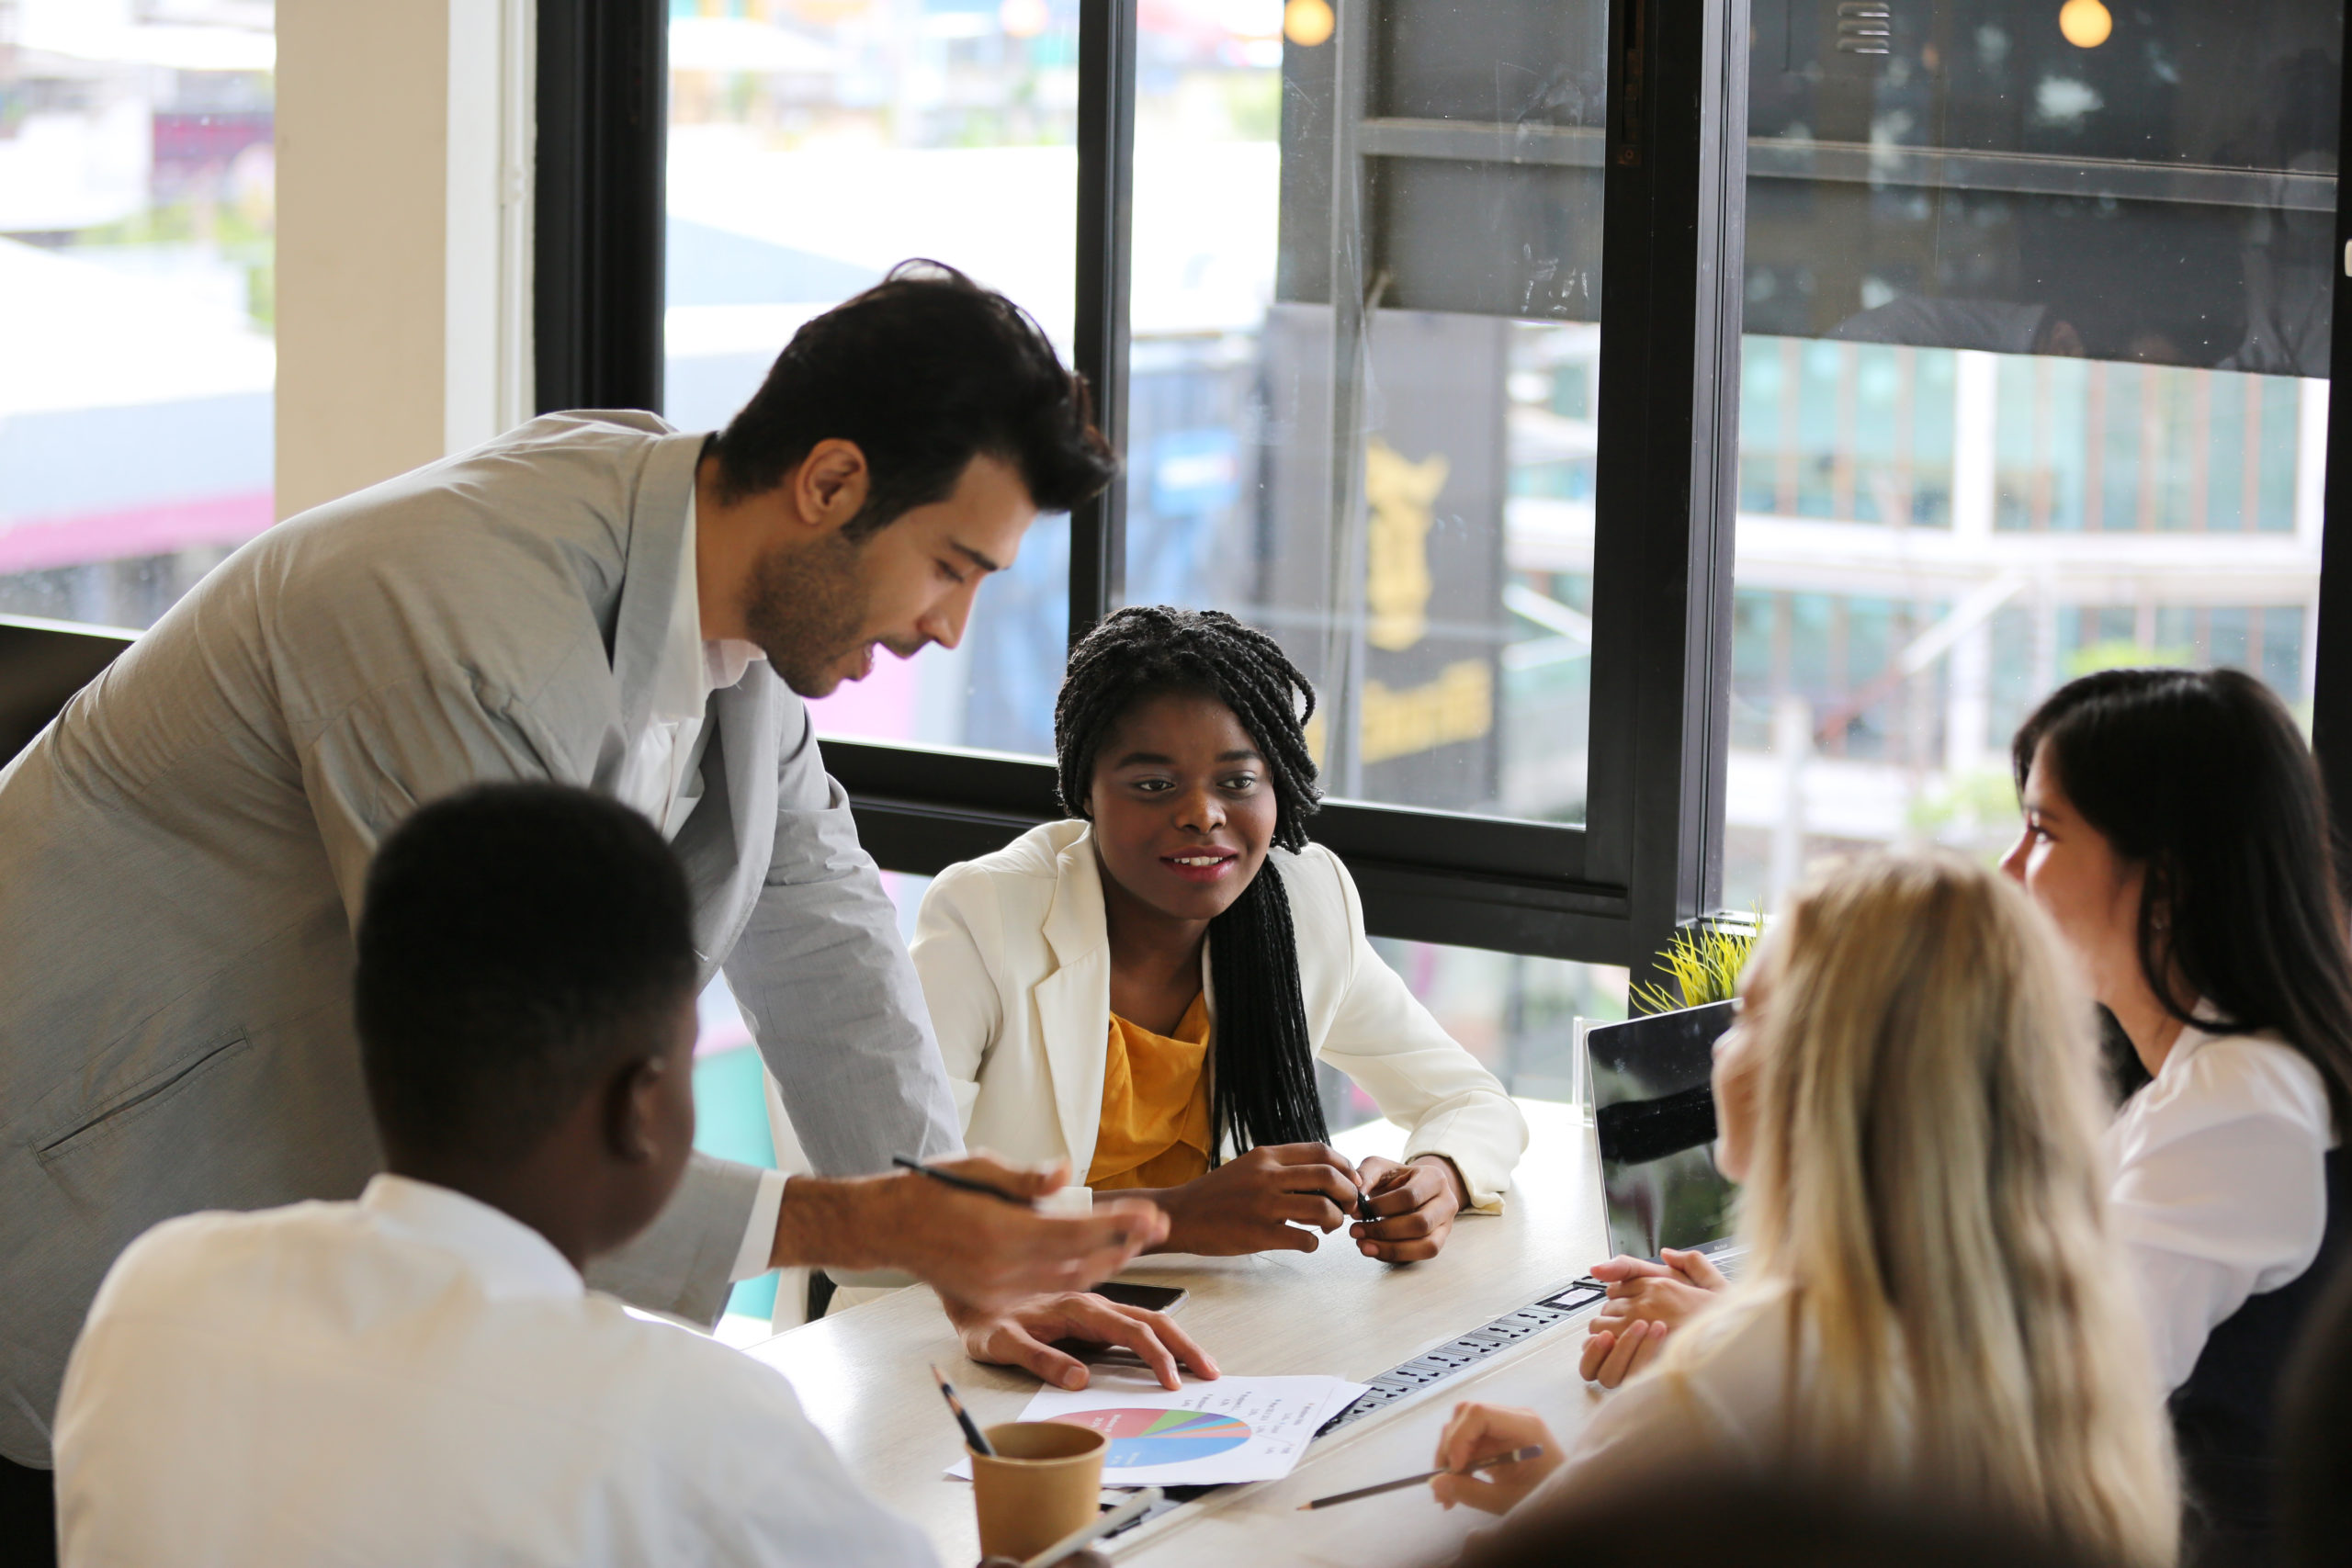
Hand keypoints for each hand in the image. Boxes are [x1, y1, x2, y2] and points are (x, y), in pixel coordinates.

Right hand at [772, 1153, 1168, 1310]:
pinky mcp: (992, 1301)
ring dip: (1107, 1263)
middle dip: (1123, 1245)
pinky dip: (1078, 1277)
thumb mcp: (979, 1168)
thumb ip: (1026, 1178)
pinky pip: (1046, 1292)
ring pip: (1068, 1282)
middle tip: (1156, 1227)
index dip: (1118, 1225)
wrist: (889, 1226)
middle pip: (1081, 1263)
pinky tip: (1095, 1263)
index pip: (1077, 1232)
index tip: (1151, 1215)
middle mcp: (1004, 1268)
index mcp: (1004, 1233)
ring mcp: (998, 1290)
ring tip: (1135, 1242)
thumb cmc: (933, 1189)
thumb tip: (1065, 1173)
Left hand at [944, 1290, 1220, 1391]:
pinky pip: (1132, 1323)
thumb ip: (1039, 1358)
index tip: (1172, 1382)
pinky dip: (1159, 1336)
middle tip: (1210, 1372)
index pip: (1129, 1331)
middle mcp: (1090, 1303)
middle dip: (1184, 1345)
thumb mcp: (1000, 1344)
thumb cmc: (982, 1321)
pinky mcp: (1089, 1315)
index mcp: (1075, 1307)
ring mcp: (1092, 1307)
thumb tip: (1079, 1379)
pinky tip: (1170, 1349)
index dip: (1155, 1356)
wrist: (967, 1296)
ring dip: (1177, 1340)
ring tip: (1201, 1363)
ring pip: (1146, 1319)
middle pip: (1151, 1320)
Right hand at [1143, 1143, 1361, 1255]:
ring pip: (1322, 1209)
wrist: (1180, 1214)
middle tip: (1348, 1206)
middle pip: (1329, 1176)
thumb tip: (1324, 1177)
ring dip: (1335, 1220)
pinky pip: (1304, 1240)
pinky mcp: (1259, 1234)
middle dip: (1348, 1193)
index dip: (1345, 1166)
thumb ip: (1281, 1168)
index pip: (1321, 1151)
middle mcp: (1267, 1176)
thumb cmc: (1217, 1194)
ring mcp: (1263, 1205)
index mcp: (1267, 1156)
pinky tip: (1305, 1244)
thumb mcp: (1249, 1167)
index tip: (1351, 1182)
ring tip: (1328, 1227)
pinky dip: (1313, 1244)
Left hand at [1349, 1155, 1464, 1262]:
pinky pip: (1424, 1254)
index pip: (1409, 1196)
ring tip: (1363, 1245)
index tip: (1357, 1212)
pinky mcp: (1440, 1241)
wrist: (1412, 1188)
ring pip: (1426, 1244)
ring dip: (1391, 1249)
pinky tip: (1376, 1250)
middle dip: (1384, 1231)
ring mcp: (1447, 1224)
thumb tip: (1354, 1199)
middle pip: (1420, 1223)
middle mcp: (1447, 1201)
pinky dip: (1397, 1255)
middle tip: (1355, 1231)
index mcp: (1434, 1177)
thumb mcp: (1379, 1168)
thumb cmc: (1395, 1179)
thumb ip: (1365, 1175)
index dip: (1381, 1207)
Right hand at [1427, 1402, 1562, 1513]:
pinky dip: (1457, 1465)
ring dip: (1449, 1459)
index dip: (1459, 1438)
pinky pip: (1468, 1444)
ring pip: (1461, 1429)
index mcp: (1525, 1426)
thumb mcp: (1508, 1501)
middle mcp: (1513, 1419)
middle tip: (1442, 1485)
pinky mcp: (1497, 1441)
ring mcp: (1504, 1428)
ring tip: (1447, 1495)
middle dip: (1449, 1450)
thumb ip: (1472, 1492)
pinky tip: (1456, 1489)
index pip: (1479, 1413)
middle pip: (1465, 1418)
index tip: (1455, 1469)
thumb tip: (1436, 1483)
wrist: (1569, 1503)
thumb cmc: (1546, 1498)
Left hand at [1577, 1247, 1726, 1386]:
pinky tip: (1621, 1354)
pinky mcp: (1635, 1348)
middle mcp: (1646, 1299)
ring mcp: (1638, 1323)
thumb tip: (1667, 1253)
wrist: (1730, 1350)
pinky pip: (1607, 1343)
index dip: (1622, 1296)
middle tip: (1629, 1326)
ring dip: (1609, 1331)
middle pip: (1608, 1303)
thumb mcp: (1716, 1283)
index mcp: (1661, 1283)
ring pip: (1601, 1322)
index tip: (1630, 1305)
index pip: (1619, 1282)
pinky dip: (1609, 1348)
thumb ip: (1693, 1262)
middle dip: (1615, 1314)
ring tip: (1624, 1341)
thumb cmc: (1724, 1322)